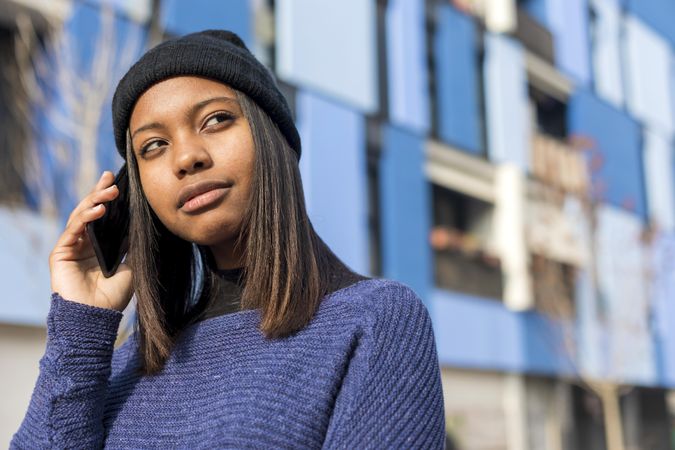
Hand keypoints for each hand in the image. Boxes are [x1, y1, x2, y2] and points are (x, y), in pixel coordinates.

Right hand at [49, 171, 132, 310]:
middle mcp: (84, 245)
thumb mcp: (131, 266)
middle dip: (100, 193)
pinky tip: (98, 210)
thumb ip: (132, 246)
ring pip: (81, 217)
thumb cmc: (114, 297)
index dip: (110, 201)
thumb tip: (142, 226)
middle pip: (91, 213)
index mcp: (100, 247)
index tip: (121, 184)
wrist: (97, 317)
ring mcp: (71, 248)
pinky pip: (73, 230)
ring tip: (109, 191)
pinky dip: (85, 218)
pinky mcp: (60, 253)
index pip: (105, 218)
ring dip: (95, 202)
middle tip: (110, 177)